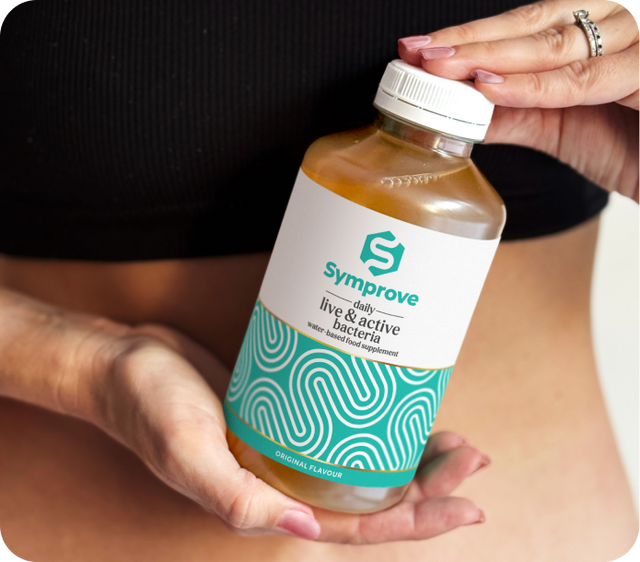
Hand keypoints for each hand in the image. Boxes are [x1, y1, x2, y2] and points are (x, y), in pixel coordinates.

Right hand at [83, 323, 488, 542]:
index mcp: (268, 504)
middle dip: (429, 486)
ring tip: (455, 441)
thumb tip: (303, 533)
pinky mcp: (287, 409)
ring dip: (411, 456)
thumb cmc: (150, 408)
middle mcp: (285, 481)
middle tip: (473, 459)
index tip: (466, 504)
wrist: (127, 364)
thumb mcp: (187, 452)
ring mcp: (288, 444)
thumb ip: (239, 499)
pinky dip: (374, 420)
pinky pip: (341, 424)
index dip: (415, 523)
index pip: (356, 528)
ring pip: (362, 462)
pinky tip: (400, 406)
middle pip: (373, 497)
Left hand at [398, 0, 639, 201]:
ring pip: (557, 44)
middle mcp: (625, 24)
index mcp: (602, 31)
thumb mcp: (566, 126)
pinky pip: (587, 79)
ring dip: (492, 56)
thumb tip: (463, 111)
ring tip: (441, 68)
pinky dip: (536, 85)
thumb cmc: (637, 146)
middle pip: (537, 23)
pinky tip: (490, 87)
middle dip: (471, 40)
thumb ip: (519, 113)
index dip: (473, 34)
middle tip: (418, 52)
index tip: (420, 48)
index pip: (528, 22)